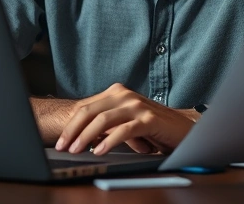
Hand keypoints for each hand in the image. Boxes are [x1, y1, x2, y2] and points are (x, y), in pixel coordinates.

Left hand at [54, 83, 196, 155]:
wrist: (183, 128)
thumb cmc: (152, 128)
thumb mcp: (125, 122)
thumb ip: (106, 124)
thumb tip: (80, 138)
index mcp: (117, 93)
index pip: (86, 108)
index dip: (70, 125)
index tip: (60, 142)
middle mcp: (125, 96)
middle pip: (90, 111)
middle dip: (73, 131)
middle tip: (63, 147)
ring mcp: (137, 106)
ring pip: (104, 119)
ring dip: (86, 136)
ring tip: (77, 150)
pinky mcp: (149, 120)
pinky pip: (124, 130)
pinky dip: (110, 141)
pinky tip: (100, 150)